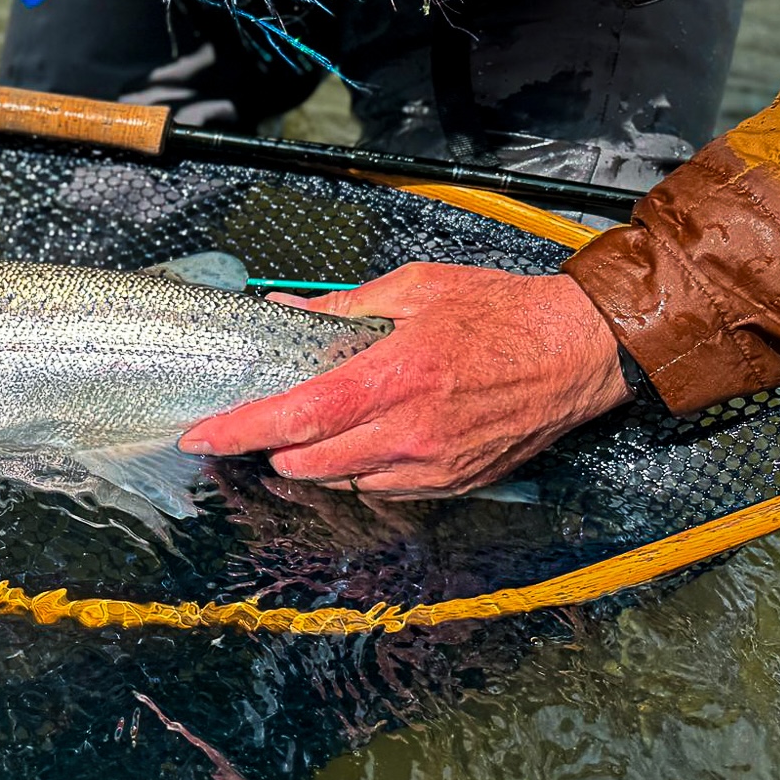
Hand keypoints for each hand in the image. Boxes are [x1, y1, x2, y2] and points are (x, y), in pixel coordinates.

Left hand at [179, 263, 633, 496]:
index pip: (297, 417)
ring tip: (321, 426)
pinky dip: (360, 470)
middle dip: (274, 447)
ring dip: (316, 460)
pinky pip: (382, 490)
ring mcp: (434, 465)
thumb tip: (283, 312)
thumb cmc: (502, 313)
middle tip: (264, 422)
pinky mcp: (453, 484)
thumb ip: (341, 309)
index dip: (240, 431)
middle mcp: (412, 431)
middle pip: (308, 462)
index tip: (201, 436)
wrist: (578, 351)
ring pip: (341, 481)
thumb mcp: (414, 290)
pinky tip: (369, 438)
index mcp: (396, 376)